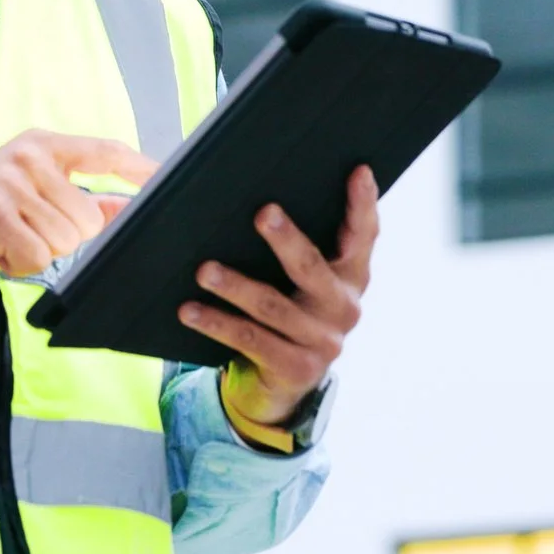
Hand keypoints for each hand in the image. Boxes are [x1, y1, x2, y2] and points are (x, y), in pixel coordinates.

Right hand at [0, 128, 157, 291]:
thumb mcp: (30, 195)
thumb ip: (79, 198)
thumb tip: (128, 207)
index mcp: (41, 145)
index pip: (104, 151)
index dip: (138, 167)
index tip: (163, 178)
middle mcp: (28, 156)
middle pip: (88, 217)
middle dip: (62, 238)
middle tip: (23, 232)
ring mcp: (11, 182)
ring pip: (66, 240)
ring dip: (39, 252)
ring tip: (7, 239)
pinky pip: (38, 257)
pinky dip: (20, 265)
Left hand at [181, 164, 378, 428]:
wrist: (284, 382)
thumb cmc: (288, 308)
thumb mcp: (300, 278)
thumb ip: (292, 238)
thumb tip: (238, 191)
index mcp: (351, 275)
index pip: (364, 234)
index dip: (363, 203)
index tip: (358, 171)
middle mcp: (344, 307)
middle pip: (312, 267)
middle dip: (286, 239)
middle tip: (262, 213)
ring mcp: (323, 341)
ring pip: (273, 307)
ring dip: (235, 286)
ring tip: (203, 270)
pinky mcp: (296, 368)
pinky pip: (250, 339)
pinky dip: (217, 323)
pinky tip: (190, 310)